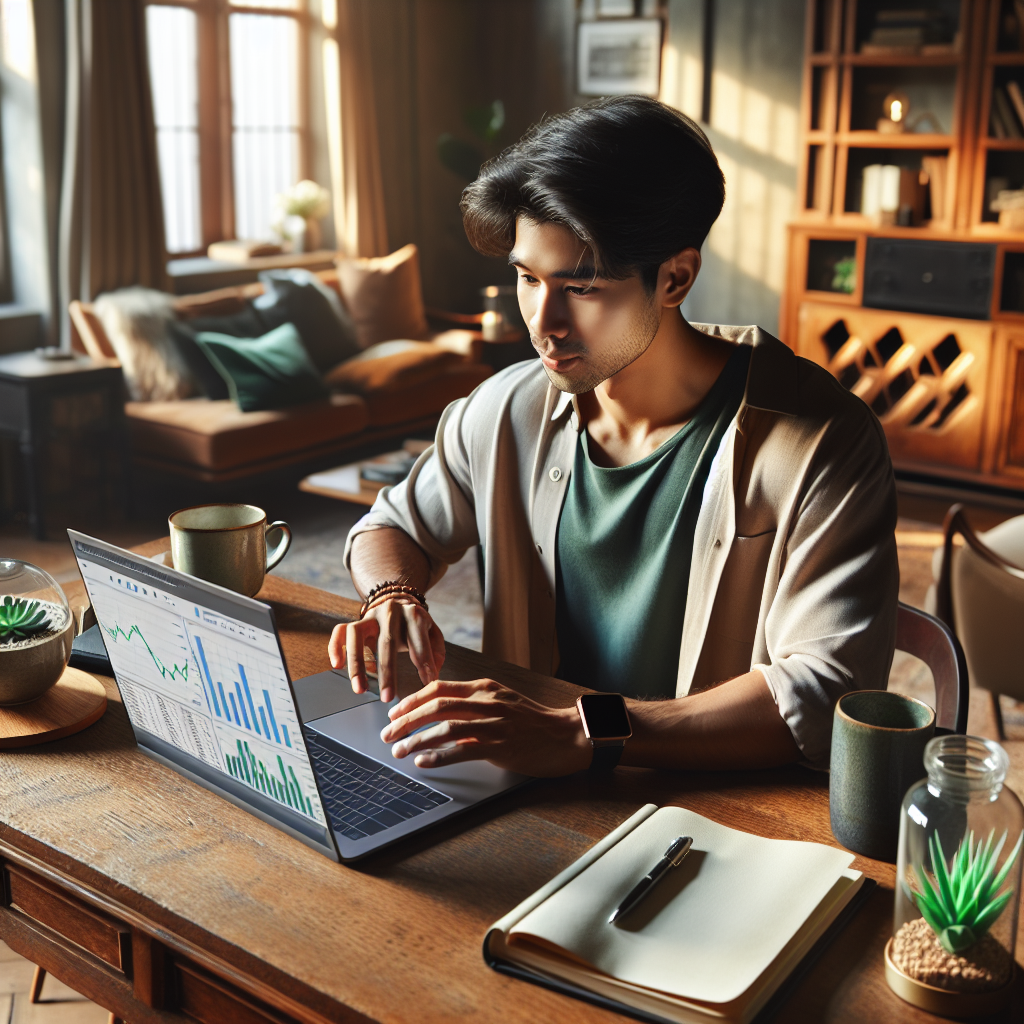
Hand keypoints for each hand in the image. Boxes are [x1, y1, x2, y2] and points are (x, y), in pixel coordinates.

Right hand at [328, 597, 444, 702]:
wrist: (398, 602)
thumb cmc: (416, 625)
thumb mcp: (433, 632)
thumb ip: (436, 651)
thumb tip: (432, 674)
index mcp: (412, 614)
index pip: (418, 641)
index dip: (424, 663)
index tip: (427, 683)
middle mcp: (389, 612)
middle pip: (386, 642)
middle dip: (387, 672)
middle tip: (388, 697)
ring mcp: (369, 617)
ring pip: (356, 635)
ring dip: (356, 663)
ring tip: (359, 689)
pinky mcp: (355, 622)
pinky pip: (339, 631)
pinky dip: (335, 647)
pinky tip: (337, 665)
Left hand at [379, 678, 592, 776]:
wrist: (565, 736)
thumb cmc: (532, 721)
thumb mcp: (502, 701)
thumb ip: (473, 704)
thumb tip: (439, 714)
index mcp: (485, 688)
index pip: (439, 688)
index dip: (412, 700)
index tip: (395, 712)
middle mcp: (487, 702)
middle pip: (436, 706)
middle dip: (406, 720)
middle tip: (388, 733)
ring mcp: (495, 723)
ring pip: (445, 727)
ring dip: (417, 740)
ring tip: (400, 750)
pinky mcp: (501, 746)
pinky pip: (463, 750)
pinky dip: (439, 756)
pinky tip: (424, 762)